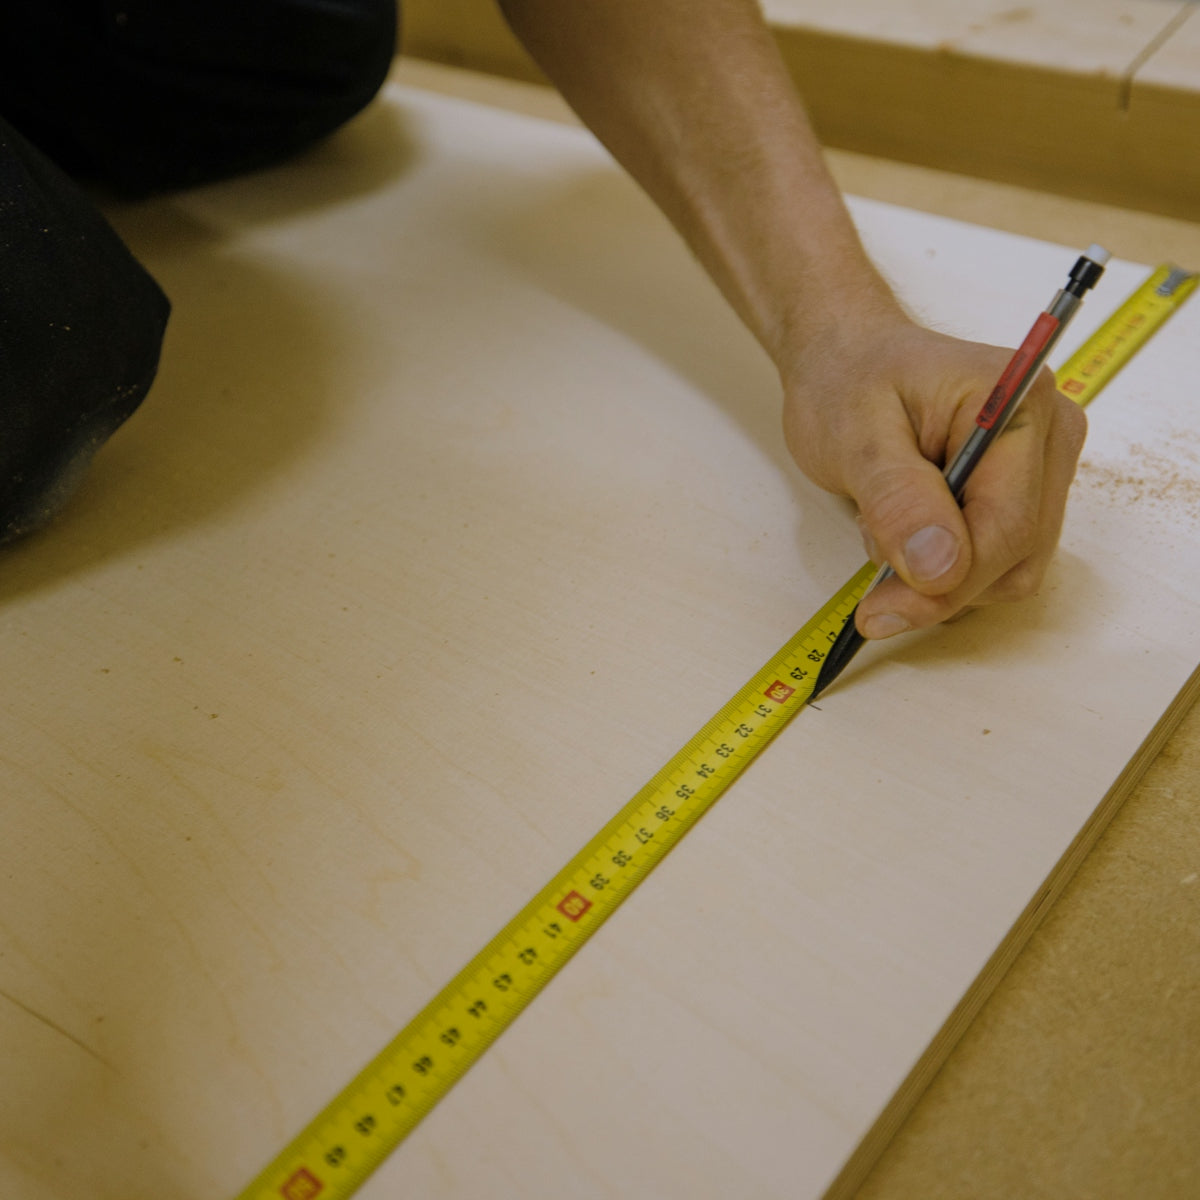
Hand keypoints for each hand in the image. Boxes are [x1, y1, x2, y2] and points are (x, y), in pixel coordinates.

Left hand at [781, 313, 1087, 637]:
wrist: (849, 362)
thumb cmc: (851, 381)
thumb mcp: (854, 437)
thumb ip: (897, 500)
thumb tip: (940, 566)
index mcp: (1016, 402)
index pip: (1007, 526)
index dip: (948, 583)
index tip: (881, 611)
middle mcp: (1048, 434)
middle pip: (1016, 556)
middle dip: (940, 582)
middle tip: (872, 564)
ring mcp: (1043, 467)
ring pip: (1010, 569)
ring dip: (941, 575)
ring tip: (887, 524)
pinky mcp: (1025, 494)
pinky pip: (998, 561)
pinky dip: (947, 567)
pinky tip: (908, 530)